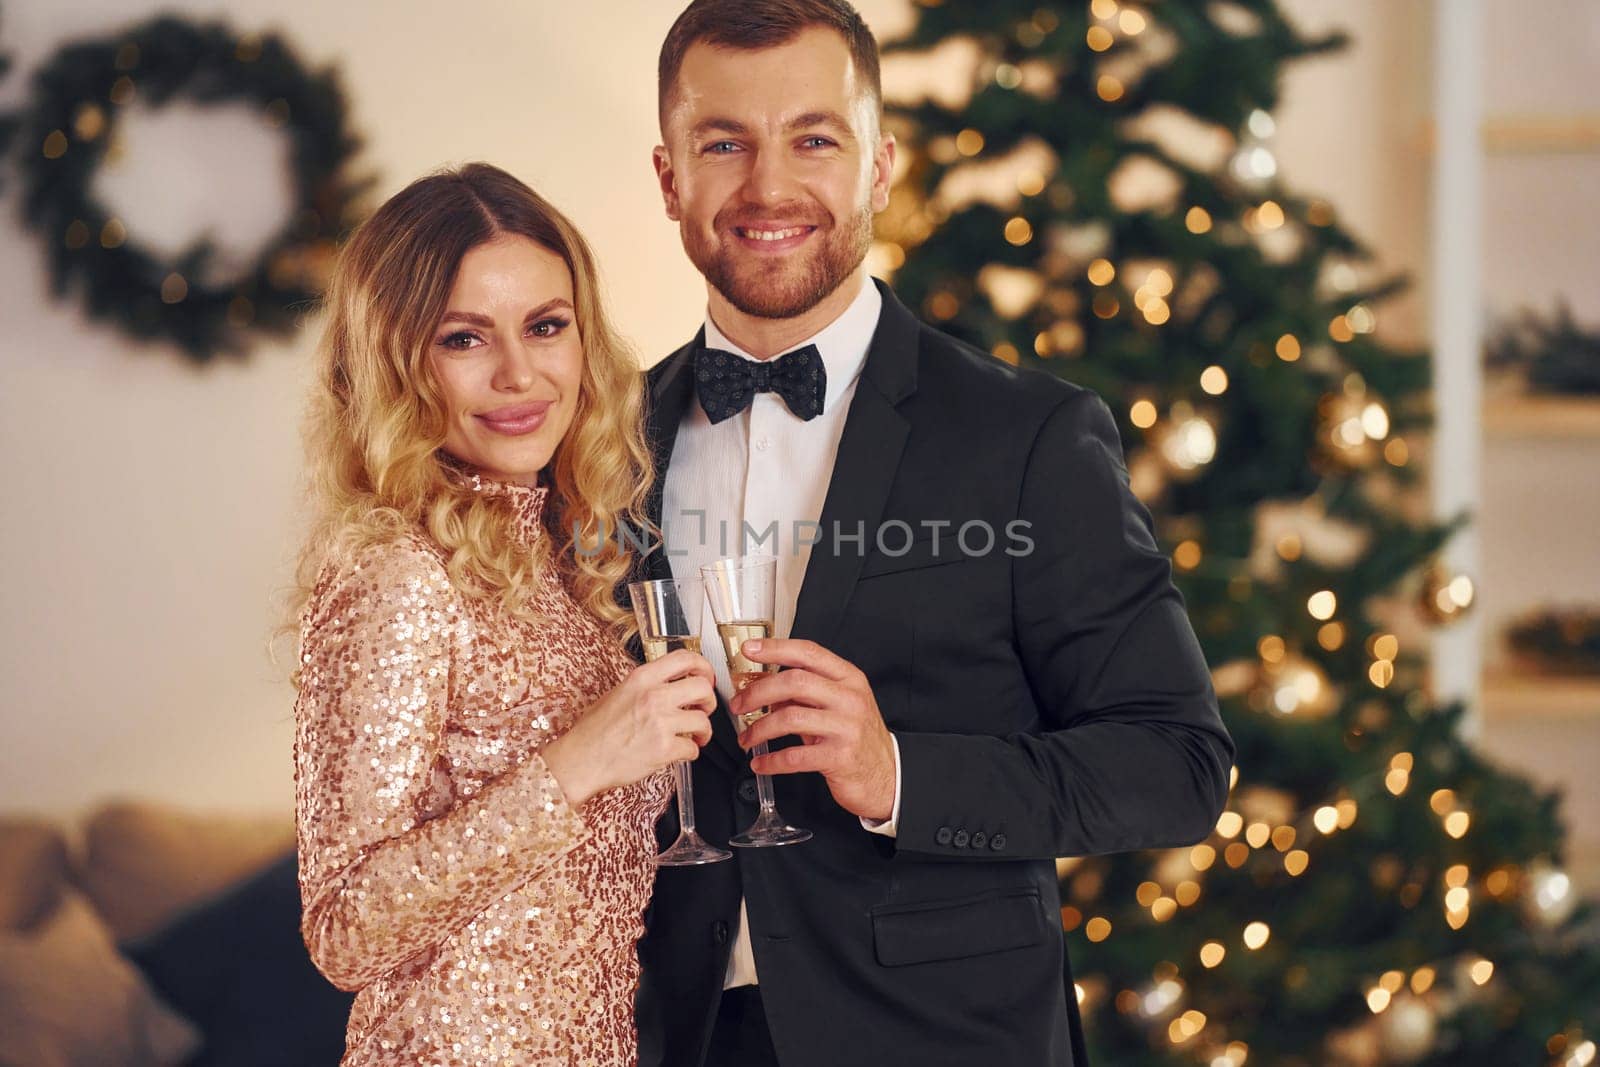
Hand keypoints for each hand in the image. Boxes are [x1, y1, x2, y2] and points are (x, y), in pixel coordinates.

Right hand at [543, 649, 714, 808]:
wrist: (581, 760)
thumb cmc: (594, 731)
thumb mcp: (618, 692)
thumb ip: (647, 685)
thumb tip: (673, 684)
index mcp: (642, 678)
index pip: (685, 659)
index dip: (703, 667)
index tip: (706, 676)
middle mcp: (653, 696)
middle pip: (702, 688)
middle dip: (709, 700)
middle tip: (704, 709)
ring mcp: (660, 722)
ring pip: (703, 721)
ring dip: (703, 731)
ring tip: (694, 736)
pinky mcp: (663, 749)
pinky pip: (693, 748)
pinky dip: (690, 752)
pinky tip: (679, 751)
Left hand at [731, 639, 895, 821]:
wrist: (887, 775)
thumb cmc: (858, 738)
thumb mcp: (838, 706)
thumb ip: (806, 694)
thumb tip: (767, 688)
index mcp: (849, 678)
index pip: (808, 653)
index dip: (776, 649)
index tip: (750, 650)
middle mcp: (850, 698)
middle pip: (794, 682)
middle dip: (758, 692)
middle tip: (739, 704)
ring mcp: (846, 727)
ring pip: (790, 717)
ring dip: (760, 729)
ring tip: (748, 738)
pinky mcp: (840, 757)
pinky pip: (795, 756)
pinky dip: (771, 760)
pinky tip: (761, 762)